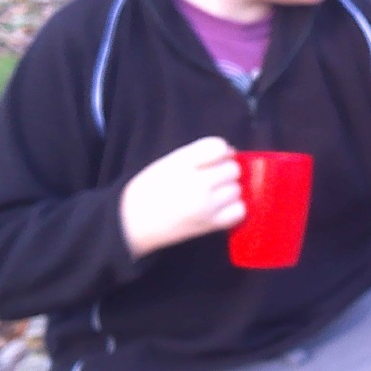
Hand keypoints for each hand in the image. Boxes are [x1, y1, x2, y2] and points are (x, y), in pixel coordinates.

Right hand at [120, 137, 245, 259]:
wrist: (131, 223)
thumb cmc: (148, 190)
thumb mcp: (168, 162)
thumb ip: (197, 154)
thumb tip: (230, 151)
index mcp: (183, 162)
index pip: (218, 147)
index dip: (221, 152)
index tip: (214, 160)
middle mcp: (198, 182)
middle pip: (233, 169)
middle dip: (226, 172)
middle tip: (212, 180)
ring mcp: (206, 204)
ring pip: (237, 190)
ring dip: (229, 191)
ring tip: (214, 196)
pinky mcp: (210, 224)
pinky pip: (239, 211)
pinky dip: (234, 209)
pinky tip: (222, 208)